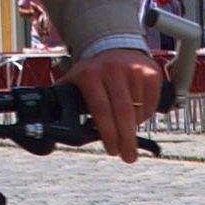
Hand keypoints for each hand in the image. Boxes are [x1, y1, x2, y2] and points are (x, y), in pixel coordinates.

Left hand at [67, 47, 162, 162]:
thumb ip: (66, 100)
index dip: (108, 133)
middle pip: (123, 113)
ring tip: (127, 126)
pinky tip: (137, 111)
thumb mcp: (77, 80)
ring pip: (139, 111)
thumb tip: (53, 126)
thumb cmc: (94, 72)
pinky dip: (145, 115)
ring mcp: (133, 70)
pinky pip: (151, 105)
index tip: (113, 150)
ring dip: (134, 126)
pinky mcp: (151, 73)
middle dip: (127, 139)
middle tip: (128, 157)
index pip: (101, 109)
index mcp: (90, 74)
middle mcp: (112, 69)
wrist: (115, 47)